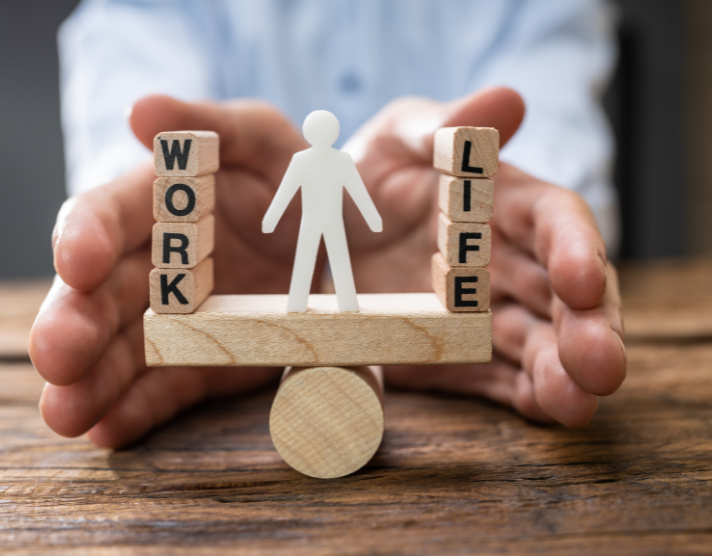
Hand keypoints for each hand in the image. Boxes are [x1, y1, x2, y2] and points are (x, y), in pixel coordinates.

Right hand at [30, 97, 319, 446]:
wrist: (334, 235)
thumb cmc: (291, 174)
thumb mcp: (262, 139)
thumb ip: (207, 122)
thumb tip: (139, 112)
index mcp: (159, 204)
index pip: (107, 214)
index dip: (85, 235)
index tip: (75, 262)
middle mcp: (155, 266)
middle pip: (100, 293)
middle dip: (73, 324)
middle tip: (56, 356)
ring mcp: (177, 321)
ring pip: (121, 349)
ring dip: (91, 381)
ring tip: (66, 414)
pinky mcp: (202, 363)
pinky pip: (165, 388)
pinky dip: (137, 410)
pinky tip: (108, 431)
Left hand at [342, 87, 625, 425]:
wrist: (317, 238)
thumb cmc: (362, 174)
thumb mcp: (390, 139)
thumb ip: (440, 124)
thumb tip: (507, 100)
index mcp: (502, 205)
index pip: (555, 223)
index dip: (576, 249)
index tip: (581, 279)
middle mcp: (506, 263)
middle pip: (564, 295)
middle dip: (590, 328)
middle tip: (603, 364)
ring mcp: (485, 316)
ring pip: (541, 344)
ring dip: (565, 372)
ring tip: (578, 402)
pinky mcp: (461, 358)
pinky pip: (502, 380)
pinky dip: (528, 395)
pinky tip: (548, 410)